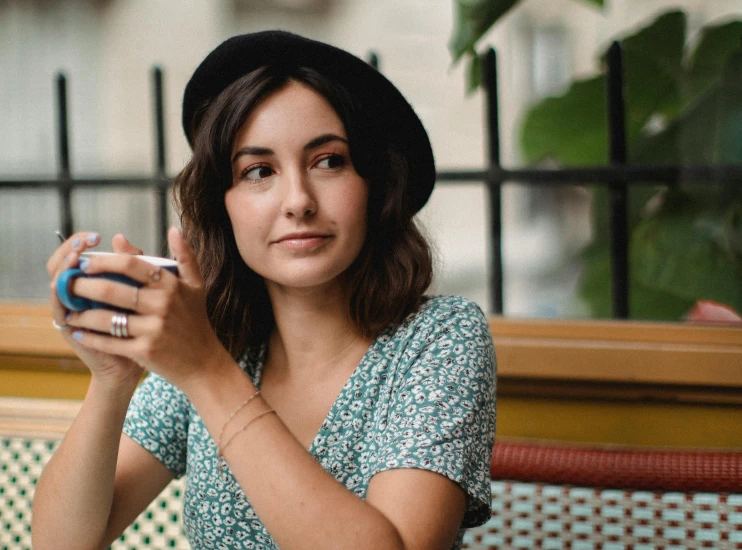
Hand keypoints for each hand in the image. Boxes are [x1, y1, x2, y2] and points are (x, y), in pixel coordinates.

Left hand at [63, 227, 230, 389]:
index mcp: (171, 285)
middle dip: (83, 286)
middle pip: (112, 290)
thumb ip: (185, 255)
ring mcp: (153, 329)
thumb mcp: (195, 285)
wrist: (204, 362)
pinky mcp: (145, 351)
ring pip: (106, 318)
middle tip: (68, 284)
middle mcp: (163, 305)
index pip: (131, 265)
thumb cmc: (195, 320)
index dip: (103, 261)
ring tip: (69, 310)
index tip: (85, 263)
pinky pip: (110, 342)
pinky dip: (91, 337)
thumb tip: (173, 229)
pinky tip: (79, 332)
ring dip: (82, 314)